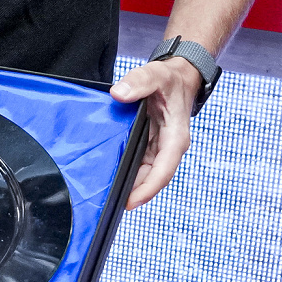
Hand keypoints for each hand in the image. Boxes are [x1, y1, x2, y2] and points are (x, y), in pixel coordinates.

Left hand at [111, 57, 201, 208]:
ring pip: (143, 175)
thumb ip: (139, 82)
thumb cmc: (170, 79)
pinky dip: (126, 175)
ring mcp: (158, 149)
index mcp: (175, 137)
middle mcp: (168, 148)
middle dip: (133, 194)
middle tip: (108, 206)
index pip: (163, 170)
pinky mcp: (148, 147)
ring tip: (105, 199)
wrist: (177, 77)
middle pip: (151, 179)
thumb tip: (119, 93)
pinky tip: (109, 181)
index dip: (148, 189)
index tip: (131, 203)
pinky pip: (137, 166)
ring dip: (128, 187)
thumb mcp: (156, 75)